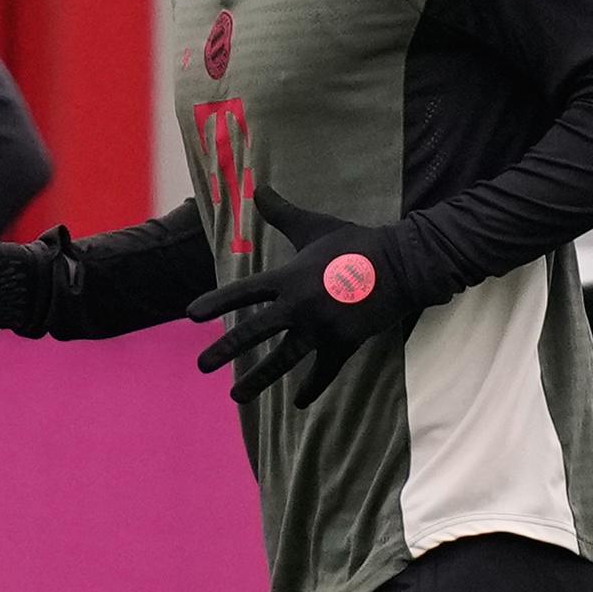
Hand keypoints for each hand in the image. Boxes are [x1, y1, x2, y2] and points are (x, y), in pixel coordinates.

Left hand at [187, 187, 421, 406]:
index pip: (243, 292)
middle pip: (255, 332)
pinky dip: (312, 388)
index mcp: (289, 278)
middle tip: (201, 366)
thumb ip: (282, 213)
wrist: (401, 264)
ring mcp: (321, 328)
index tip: (191, 315)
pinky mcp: (343, 343)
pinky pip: (323, 372)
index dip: (216, 303)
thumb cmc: (355, 243)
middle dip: (226, 350)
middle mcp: (299, 306)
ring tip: (236, 397)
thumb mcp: (314, 226)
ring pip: (283, 360)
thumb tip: (258, 188)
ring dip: (258, 379)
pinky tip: (298, 404)